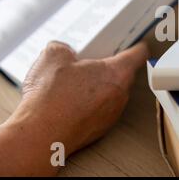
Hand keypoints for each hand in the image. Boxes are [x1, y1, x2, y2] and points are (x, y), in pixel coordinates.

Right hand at [0, 41, 148, 175]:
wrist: (40, 135)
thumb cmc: (51, 97)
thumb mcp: (53, 56)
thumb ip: (65, 48)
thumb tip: (64, 51)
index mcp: (116, 73)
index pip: (138, 54)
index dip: (136, 45)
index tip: (135, 43)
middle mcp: (120, 94)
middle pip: (124, 73)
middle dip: (108, 66)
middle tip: (90, 62)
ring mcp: (112, 113)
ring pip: (111, 92)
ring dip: (98, 87)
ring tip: (74, 84)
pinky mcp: (101, 128)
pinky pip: (101, 109)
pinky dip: (90, 104)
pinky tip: (70, 102)